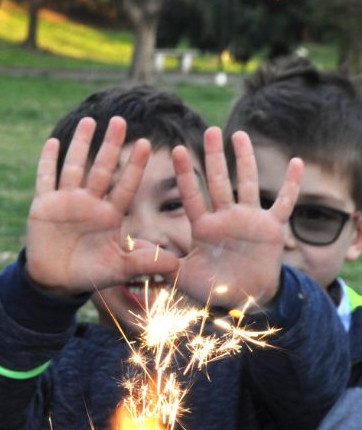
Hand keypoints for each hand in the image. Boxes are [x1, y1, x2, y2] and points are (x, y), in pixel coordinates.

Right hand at [25, 116, 179, 294]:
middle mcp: (89, 203)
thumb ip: (144, 263)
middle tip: (119, 120)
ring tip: (90, 121)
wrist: (56, 282)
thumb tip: (176, 264)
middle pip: (102, 169)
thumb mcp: (118, 269)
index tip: (145, 144)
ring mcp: (66, 202)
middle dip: (110, 145)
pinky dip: (48, 162)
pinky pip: (46, 179)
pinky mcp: (44, 206)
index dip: (134, 166)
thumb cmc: (89, 274)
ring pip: (75, 167)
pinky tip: (53, 141)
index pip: (125, 185)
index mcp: (109, 215)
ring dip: (80, 145)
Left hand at [173, 127, 301, 307]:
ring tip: (240, 135)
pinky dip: (291, 185)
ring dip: (246, 160)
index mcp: (203, 227)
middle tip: (211, 130)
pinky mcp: (271, 228)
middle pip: (219, 181)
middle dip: (214, 157)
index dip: (185, 174)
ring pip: (248, 183)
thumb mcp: (182, 276)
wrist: (241, 298)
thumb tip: (133, 249)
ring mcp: (249, 220)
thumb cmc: (210, 287)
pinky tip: (296, 163)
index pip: (191, 195)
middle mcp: (225, 218)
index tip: (177, 150)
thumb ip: (160, 262)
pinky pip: (284, 203)